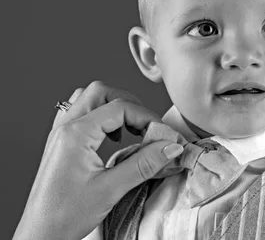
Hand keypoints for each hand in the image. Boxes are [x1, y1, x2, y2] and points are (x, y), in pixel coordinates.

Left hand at [13, 81, 183, 239]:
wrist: (39, 236)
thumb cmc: (65, 216)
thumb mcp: (110, 189)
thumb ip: (144, 164)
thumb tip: (171, 146)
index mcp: (75, 134)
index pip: (120, 108)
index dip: (148, 117)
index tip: (165, 134)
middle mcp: (65, 128)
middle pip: (102, 93)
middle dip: (131, 104)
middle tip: (149, 126)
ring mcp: (60, 134)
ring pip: (90, 99)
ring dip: (114, 107)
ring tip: (131, 129)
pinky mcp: (61, 144)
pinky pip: (81, 114)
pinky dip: (101, 117)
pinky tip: (112, 138)